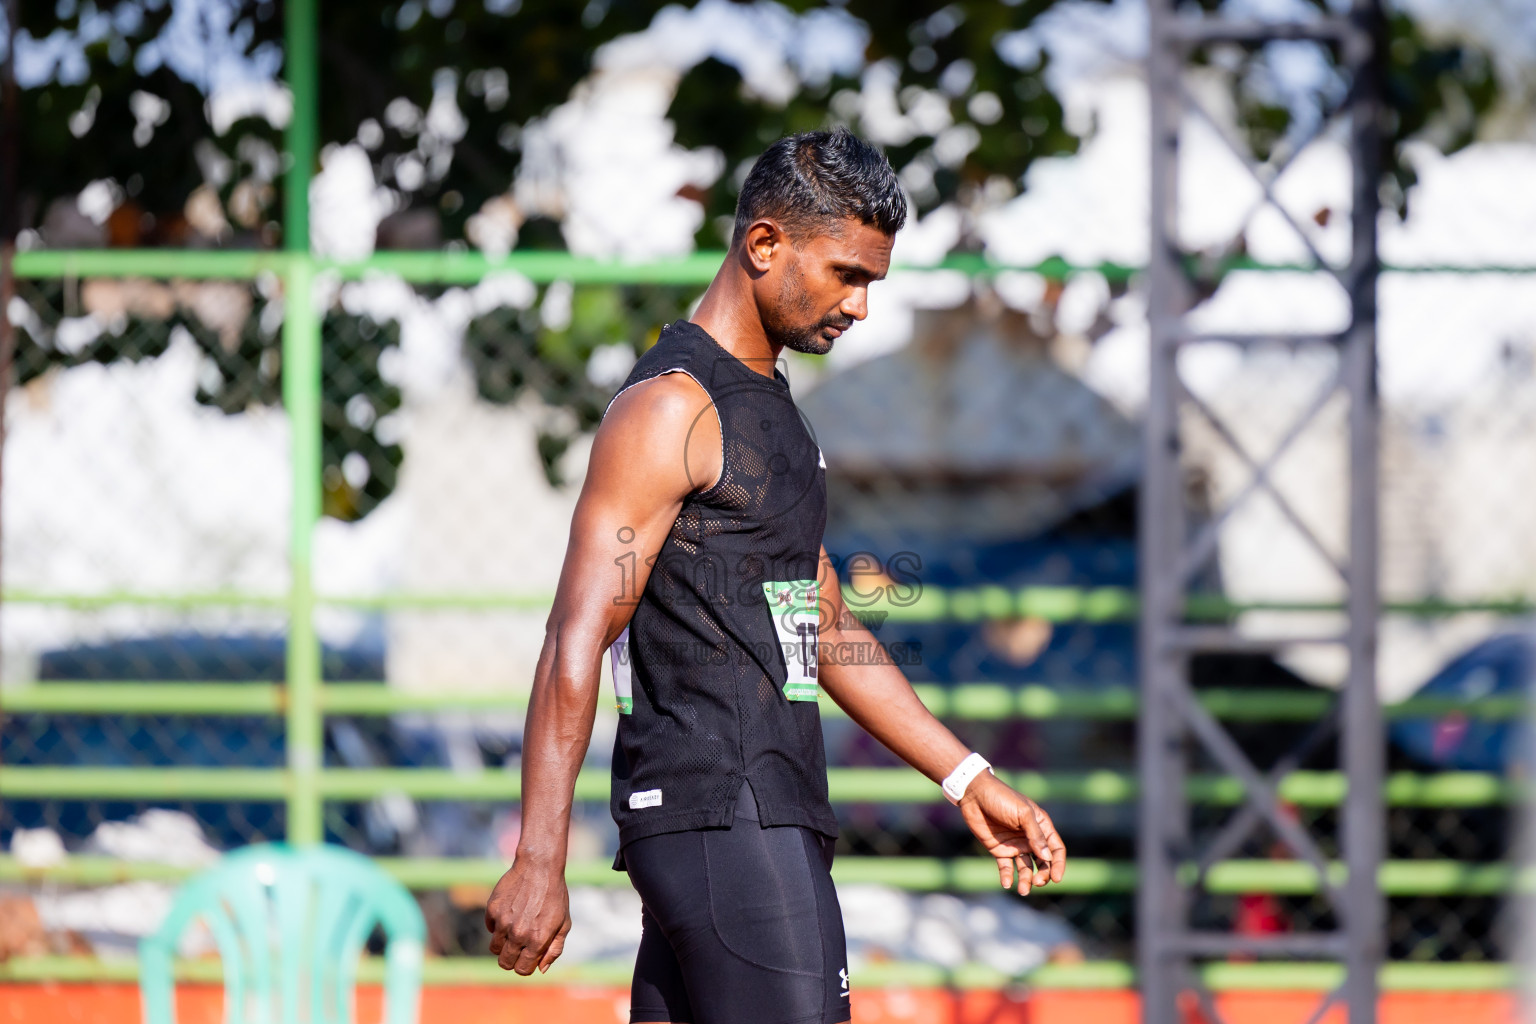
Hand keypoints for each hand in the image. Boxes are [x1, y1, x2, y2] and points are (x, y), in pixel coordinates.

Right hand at [485, 856, 572, 974]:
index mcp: (537, 940)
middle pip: (505, 963)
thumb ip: (554, 949)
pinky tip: (510, 912)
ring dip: (504, 943)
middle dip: (512, 959)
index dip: (525, 967)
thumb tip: (541, 969)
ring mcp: (503, 922)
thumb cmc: (555, 896)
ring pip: (495, 948)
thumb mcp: (564, 923)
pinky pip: (490, 928)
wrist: (539, 867)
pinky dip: (497, 925)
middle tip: (518, 947)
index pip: (522, 969)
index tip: (528, 958)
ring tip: (515, 928)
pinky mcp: (492, 909)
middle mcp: (519, 934)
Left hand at [958, 772, 1066, 894]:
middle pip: (1043, 862)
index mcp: (1041, 826)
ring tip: (1022, 890)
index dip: (1058, 864)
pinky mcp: (999, 850)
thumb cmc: (1002, 798)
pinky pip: (1006, 867)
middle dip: (1042, 874)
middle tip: (1037, 882)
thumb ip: (1035, 835)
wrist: (974, 794)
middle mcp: (1030, 838)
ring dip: (1026, 880)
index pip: (1055, 849)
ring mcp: (1015, 845)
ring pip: (1025, 868)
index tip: (1056, 878)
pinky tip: (1007, 884)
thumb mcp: (1023, 813)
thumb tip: (1047, 857)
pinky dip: (1007, 877)